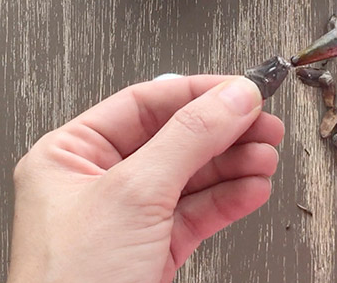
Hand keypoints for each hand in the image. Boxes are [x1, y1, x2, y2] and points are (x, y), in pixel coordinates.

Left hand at [7, 75, 283, 282]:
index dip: (198, 93)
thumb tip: (232, 97)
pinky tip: (253, 188)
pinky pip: (199, 211)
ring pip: (193, 176)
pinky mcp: (154, 248)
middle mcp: (99, 181)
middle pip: (175, 138)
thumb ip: (189, 138)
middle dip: (224, 131)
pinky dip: (230, 199)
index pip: (145, 103)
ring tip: (265, 157)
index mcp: (71, 154)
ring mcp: (129, 216)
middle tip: (264, 123)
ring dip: (234, 165)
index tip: (242, 88)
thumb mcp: (133, 193)